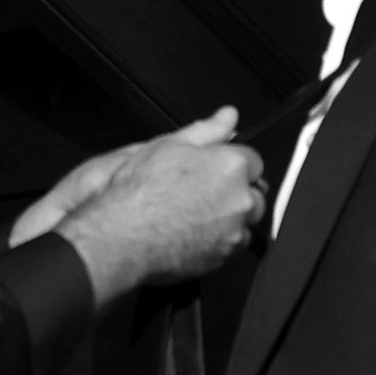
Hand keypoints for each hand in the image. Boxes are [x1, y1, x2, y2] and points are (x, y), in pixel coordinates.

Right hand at [10, 109, 242, 242]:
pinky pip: (230, 247)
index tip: (214, 170)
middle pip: (253, 195)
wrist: (122, 237)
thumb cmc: (141, 192)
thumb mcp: (169, 145)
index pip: (252, 161)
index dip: (231, 164)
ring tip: (195, 216)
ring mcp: (233, 233)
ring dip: (229, 219)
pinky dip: (218, 241)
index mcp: (231, 167)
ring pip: (244, 223)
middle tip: (203, 194)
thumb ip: (207, 130)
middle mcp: (240, 200)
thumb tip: (229, 115)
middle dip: (235, 193)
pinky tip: (192, 234)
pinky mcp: (222, 258)